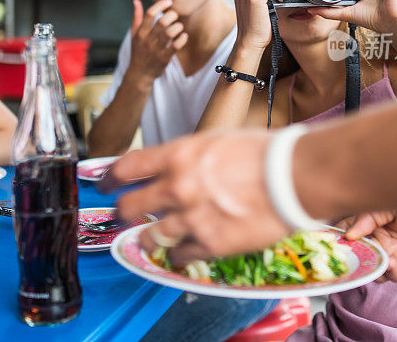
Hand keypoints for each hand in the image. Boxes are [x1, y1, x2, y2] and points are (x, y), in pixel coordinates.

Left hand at [103, 128, 290, 265]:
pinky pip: (180, 256)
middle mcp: (177, 187)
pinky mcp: (210, 243)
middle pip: (128, 206)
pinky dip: (179, 255)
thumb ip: (186, 155)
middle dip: (123, 212)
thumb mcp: (214, 140)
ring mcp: (191, 218)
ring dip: (150, 237)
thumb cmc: (261, 153)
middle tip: (124, 214)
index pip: (126, 167)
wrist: (292, 177)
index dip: (109, 178)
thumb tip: (169, 165)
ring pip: (150, 236)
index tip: (104, 184)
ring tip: (154, 237)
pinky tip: (184, 251)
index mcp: (177, 156)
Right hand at [125, 0, 187, 85]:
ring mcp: (156, 50)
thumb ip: (136, 17)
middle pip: (162, 22)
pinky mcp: (164, 59)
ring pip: (170, 33)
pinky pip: (176, 46)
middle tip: (175, 16)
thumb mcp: (134, 34)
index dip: (161, 5)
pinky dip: (182, 39)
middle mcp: (147, 40)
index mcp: (140, 32)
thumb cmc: (138, 51)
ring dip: (178, 27)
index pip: (150, 14)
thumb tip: (136, 0)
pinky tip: (184, 36)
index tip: (169, 1)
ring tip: (179, 26)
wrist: (139, 74)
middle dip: (172, 15)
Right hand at [341, 207, 396, 282]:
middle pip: (360, 254)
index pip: (353, 233)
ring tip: (365, 259)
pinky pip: (393, 276)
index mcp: (377, 226)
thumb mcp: (391, 206)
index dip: (341, 236)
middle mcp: (384, 243)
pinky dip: (388, 271)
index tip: (329, 238)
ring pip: (373, 269)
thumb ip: (368, 217)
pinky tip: (389, 261)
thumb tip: (349, 233)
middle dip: (351, 255)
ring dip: (368, 265)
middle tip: (342, 254)